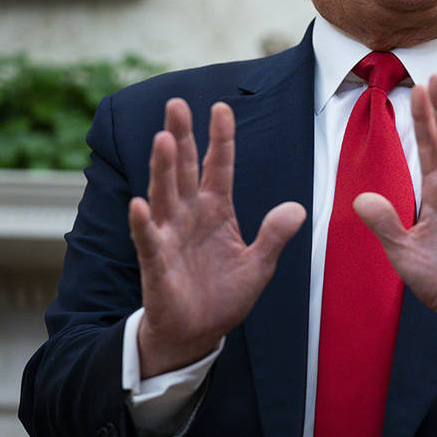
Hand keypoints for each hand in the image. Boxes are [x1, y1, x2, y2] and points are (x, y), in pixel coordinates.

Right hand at [128, 99, 305, 377]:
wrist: (198, 333)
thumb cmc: (223, 295)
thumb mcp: (259, 264)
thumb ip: (274, 235)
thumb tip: (297, 208)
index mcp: (215, 210)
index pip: (218, 166)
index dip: (221, 138)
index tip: (222, 107)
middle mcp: (189, 215)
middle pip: (184, 168)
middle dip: (182, 136)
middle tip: (176, 103)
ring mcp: (170, 236)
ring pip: (165, 194)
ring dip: (163, 167)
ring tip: (163, 138)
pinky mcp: (156, 264)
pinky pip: (148, 240)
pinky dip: (144, 223)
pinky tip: (139, 204)